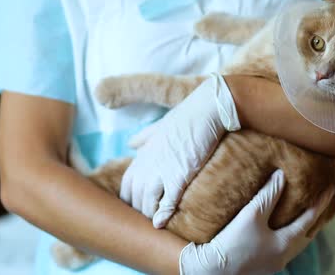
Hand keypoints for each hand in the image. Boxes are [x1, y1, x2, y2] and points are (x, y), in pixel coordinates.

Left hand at [120, 74, 239, 227]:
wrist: (207, 109)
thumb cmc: (186, 116)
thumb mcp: (160, 125)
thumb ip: (144, 137)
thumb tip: (130, 143)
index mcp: (143, 153)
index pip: (127, 184)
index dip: (131, 199)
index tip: (139, 208)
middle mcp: (148, 162)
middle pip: (135, 196)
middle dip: (139, 211)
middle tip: (149, 221)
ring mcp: (163, 169)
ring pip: (147, 201)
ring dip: (150, 215)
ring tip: (156, 224)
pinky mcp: (180, 174)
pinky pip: (167, 201)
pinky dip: (163, 214)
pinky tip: (162, 223)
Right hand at [179, 170, 333, 274]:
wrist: (211, 269)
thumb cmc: (233, 242)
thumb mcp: (252, 214)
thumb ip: (269, 194)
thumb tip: (282, 175)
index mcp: (285, 244)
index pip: (309, 220)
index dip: (320, 203)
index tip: (331, 189)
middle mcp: (283, 257)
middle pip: (305, 235)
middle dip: (313, 219)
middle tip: (319, 203)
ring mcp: (272, 263)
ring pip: (294, 243)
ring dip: (299, 228)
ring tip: (301, 214)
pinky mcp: (260, 265)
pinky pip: (281, 247)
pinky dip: (286, 235)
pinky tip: (277, 229)